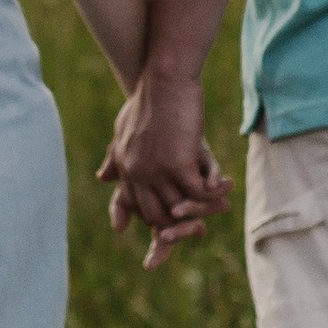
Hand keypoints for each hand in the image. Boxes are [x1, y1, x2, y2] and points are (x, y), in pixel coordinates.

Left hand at [99, 75, 234, 263]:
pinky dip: (213, 195)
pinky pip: (198, 193)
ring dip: (201, 213)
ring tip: (219, 211)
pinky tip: (225, 190)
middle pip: (155, 217)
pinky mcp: (178, 164)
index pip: (131, 206)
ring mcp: (156, 171)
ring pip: (179, 209)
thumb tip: (102, 177)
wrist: (162, 80)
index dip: (147, 224)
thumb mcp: (123, 130)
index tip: (158, 246)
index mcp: (125, 167)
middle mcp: (137, 174)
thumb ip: (115, 157)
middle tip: (199, 231)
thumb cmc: (145, 101)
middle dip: (176, 230)